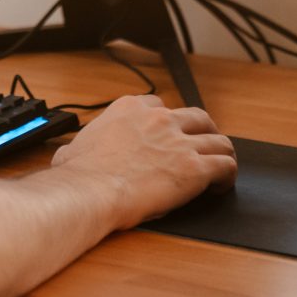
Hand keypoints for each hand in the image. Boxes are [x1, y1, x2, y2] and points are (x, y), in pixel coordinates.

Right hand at [50, 95, 236, 230]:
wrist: (91, 190)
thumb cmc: (80, 174)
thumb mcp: (75, 146)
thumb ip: (83, 144)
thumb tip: (69, 154)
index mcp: (130, 109)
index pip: (160, 106)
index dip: (168, 123)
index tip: (167, 137)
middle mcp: (158, 119)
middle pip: (197, 118)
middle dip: (202, 133)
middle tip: (201, 148)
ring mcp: (179, 142)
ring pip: (218, 140)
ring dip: (220, 153)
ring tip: (218, 168)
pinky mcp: (194, 168)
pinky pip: (225, 165)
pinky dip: (227, 176)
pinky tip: (220, 186)